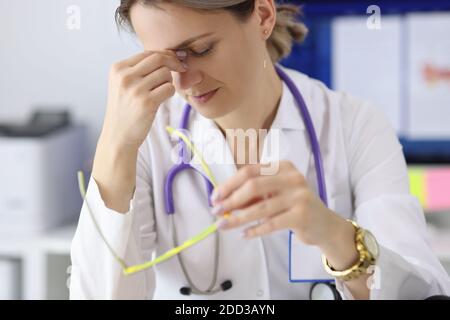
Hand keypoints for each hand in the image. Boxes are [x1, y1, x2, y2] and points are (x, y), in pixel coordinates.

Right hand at [101, 50, 186, 150]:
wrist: (118, 135)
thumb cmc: (125, 109)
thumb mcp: (123, 84)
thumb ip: (139, 69)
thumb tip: (167, 56)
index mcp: (118, 69)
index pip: (148, 53)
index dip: (165, 55)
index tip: (175, 60)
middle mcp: (125, 77)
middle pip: (159, 59)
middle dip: (174, 63)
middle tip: (181, 69)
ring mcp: (136, 89)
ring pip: (166, 74)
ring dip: (169, 82)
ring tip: (160, 92)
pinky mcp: (147, 102)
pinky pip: (169, 89)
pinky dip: (170, 93)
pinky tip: (161, 99)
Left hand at [211, 161, 339, 246]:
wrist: (324, 224)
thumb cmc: (294, 206)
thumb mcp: (274, 194)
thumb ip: (253, 195)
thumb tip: (223, 202)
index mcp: (283, 166)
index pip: (250, 171)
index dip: (229, 184)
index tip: (215, 197)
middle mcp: (292, 177)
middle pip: (253, 186)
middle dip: (231, 200)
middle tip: (216, 212)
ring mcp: (299, 196)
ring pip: (260, 207)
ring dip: (238, 218)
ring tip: (222, 226)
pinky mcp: (302, 215)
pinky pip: (271, 223)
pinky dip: (255, 230)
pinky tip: (244, 234)